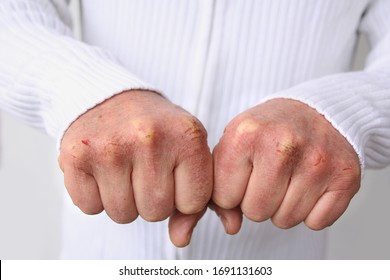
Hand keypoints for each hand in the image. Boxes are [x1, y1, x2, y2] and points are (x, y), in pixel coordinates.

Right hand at [58, 90, 212, 246]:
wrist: (108, 96)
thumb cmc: (155, 129)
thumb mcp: (187, 149)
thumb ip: (195, 198)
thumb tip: (181, 240)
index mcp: (187, 136)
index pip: (193, 203)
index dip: (181, 196)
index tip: (172, 174)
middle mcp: (150, 139)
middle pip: (156, 212)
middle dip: (151, 199)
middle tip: (143, 168)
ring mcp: (111, 147)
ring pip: (123, 215)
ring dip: (123, 199)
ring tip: (123, 167)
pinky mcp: (76, 155)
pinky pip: (90, 207)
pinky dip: (95, 195)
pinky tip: (100, 168)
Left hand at [212, 98, 360, 232]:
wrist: (317, 109)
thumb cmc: (271, 129)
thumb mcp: (235, 143)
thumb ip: (221, 186)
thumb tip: (231, 227)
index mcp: (246, 133)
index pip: (224, 197)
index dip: (231, 192)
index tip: (243, 175)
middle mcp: (282, 145)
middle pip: (256, 212)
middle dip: (257, 201)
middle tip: (268, 176)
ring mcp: (317, 161)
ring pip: (285, 220)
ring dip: (283, 206)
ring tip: (289, 178)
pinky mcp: (345, 177)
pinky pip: (316, 222)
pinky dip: (311, 211)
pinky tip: (310, 184)